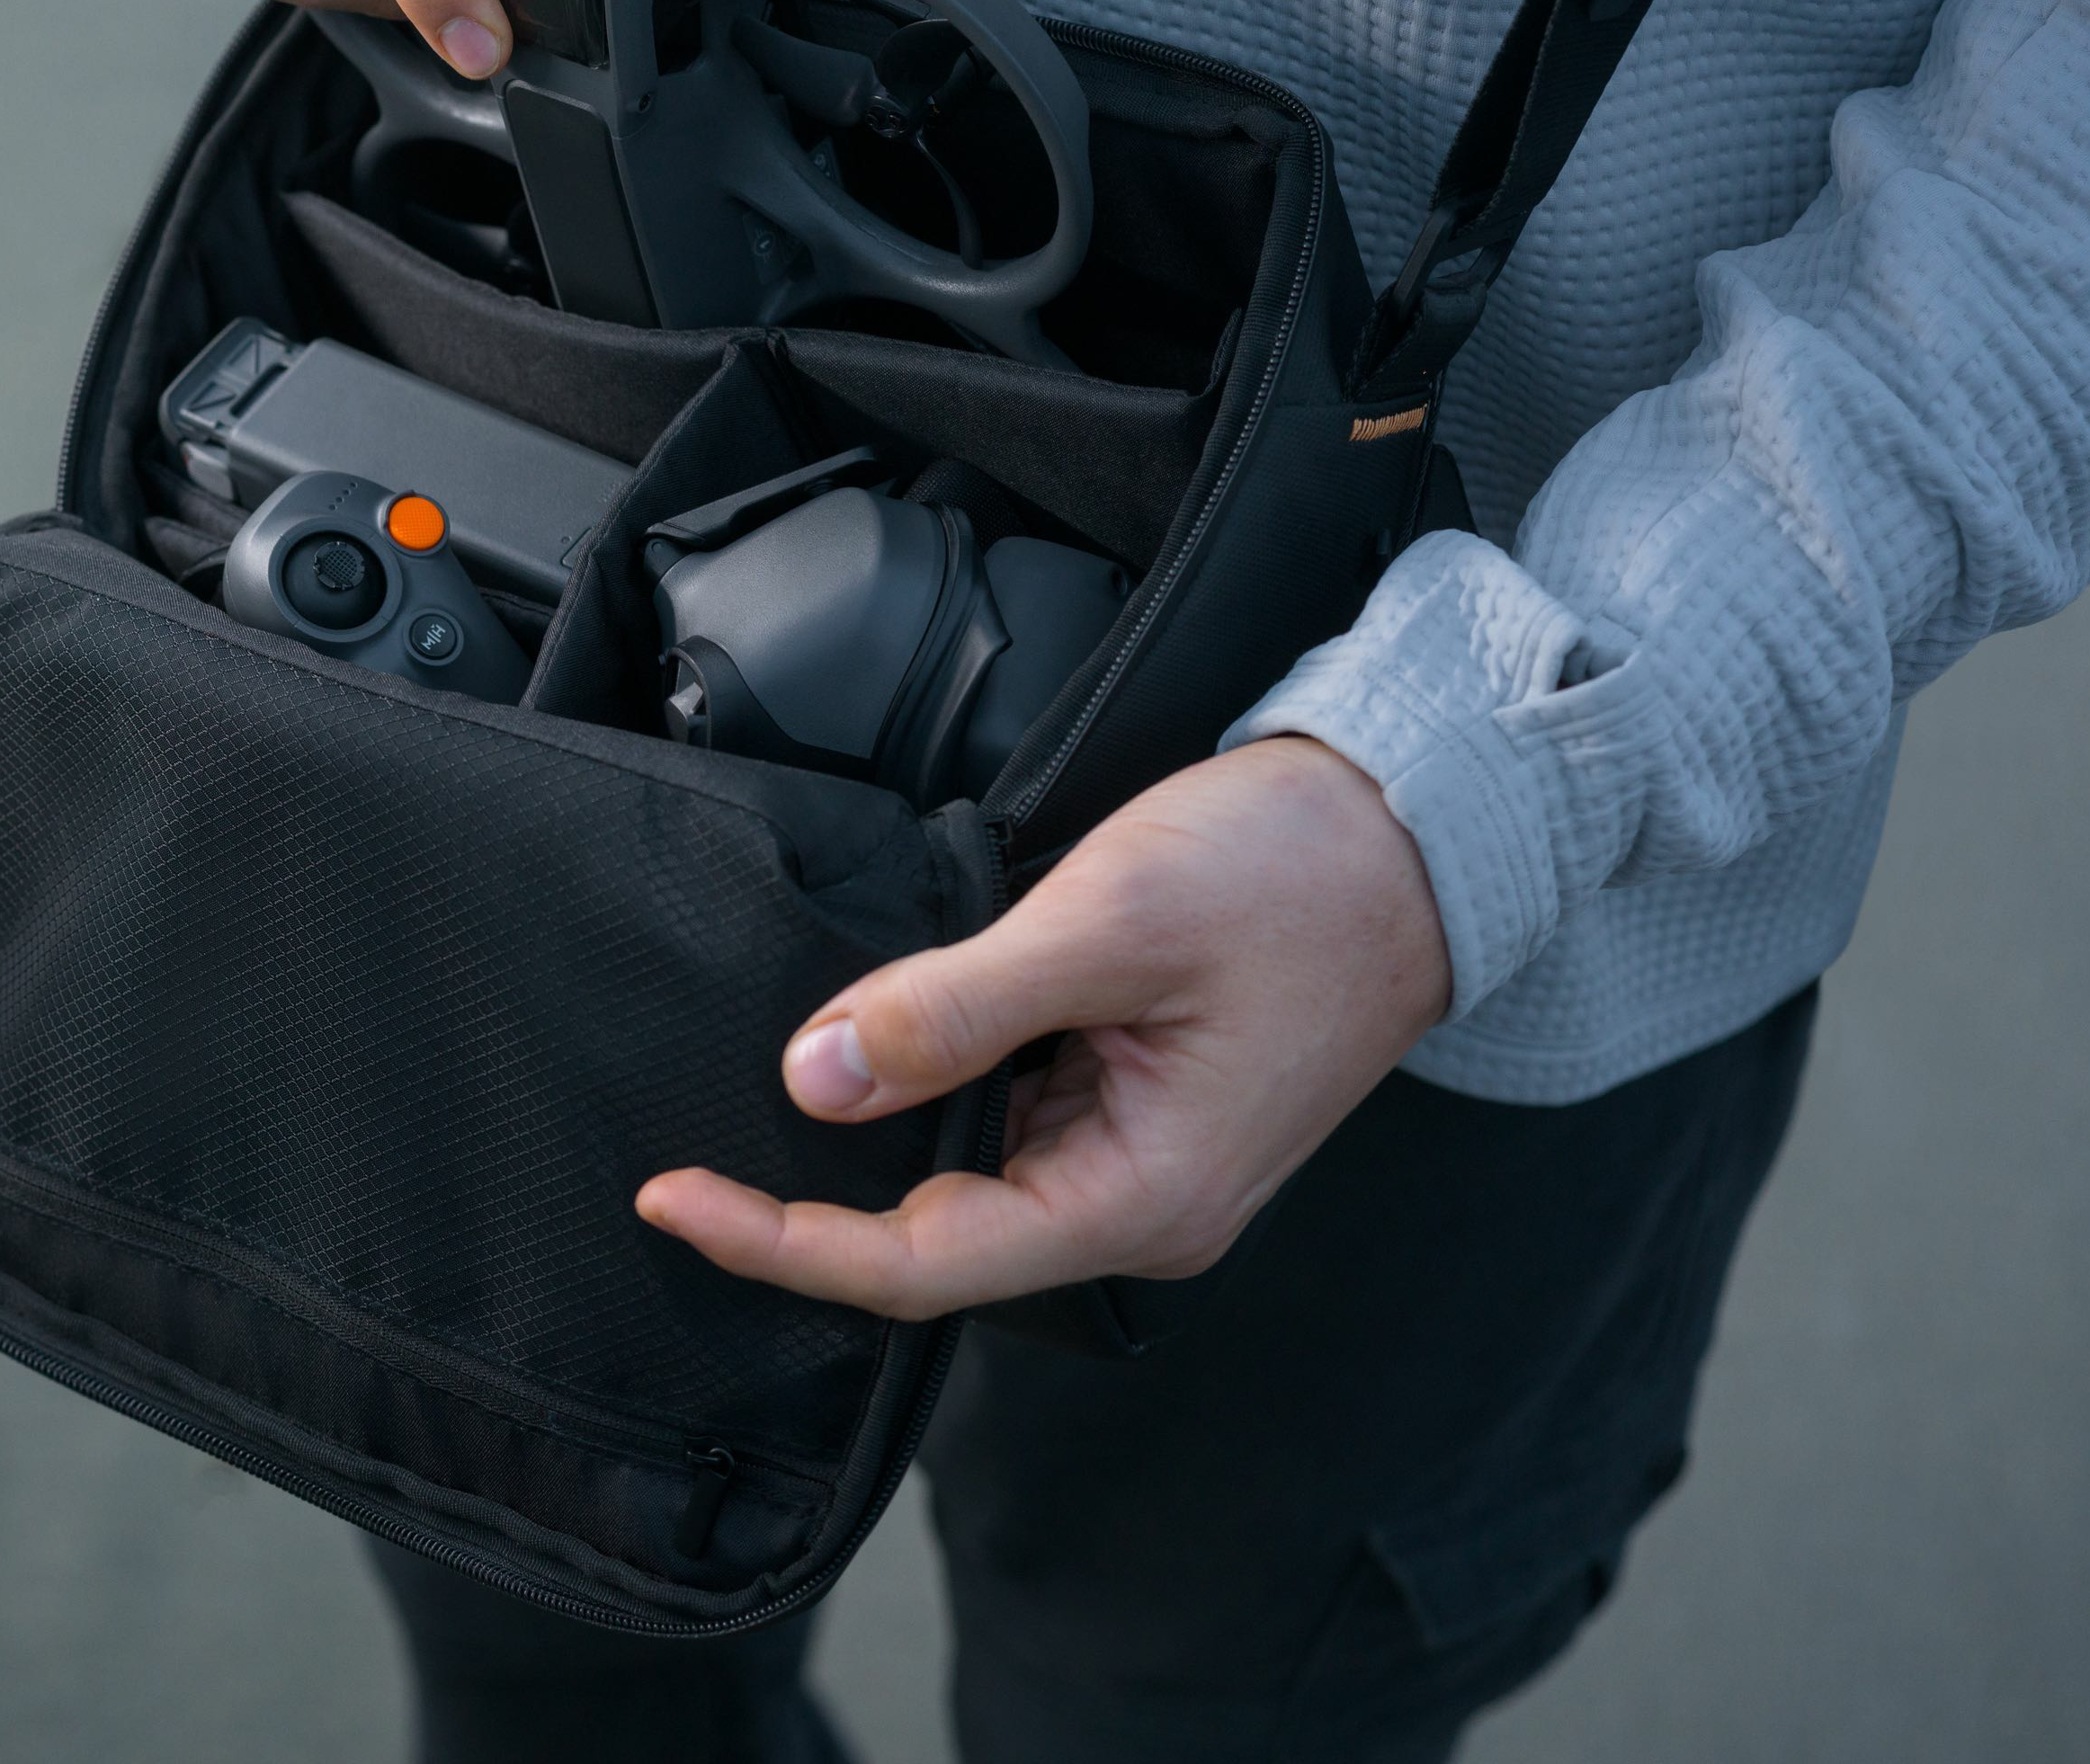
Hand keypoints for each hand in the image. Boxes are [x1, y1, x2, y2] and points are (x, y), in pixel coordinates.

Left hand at [637, 739, 1453, 1318]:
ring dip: (873, 1133)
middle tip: (682, 1152)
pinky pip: (1005, 1119)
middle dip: (810, 1199)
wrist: (1417, 824)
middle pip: (934, 1239)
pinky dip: (931, 1085)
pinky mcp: (1137, 1103)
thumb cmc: (1293, 870)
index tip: (672, 1197)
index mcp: (1142, 1198)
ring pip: (964, 1175)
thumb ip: (954, 1008)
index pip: (922, 1265)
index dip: (784, 1244)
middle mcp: (1140, 1206)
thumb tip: (816, 1077)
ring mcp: (1141, 1158)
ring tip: (762, 1081)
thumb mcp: (1107, 922)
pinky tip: (873, 1037)